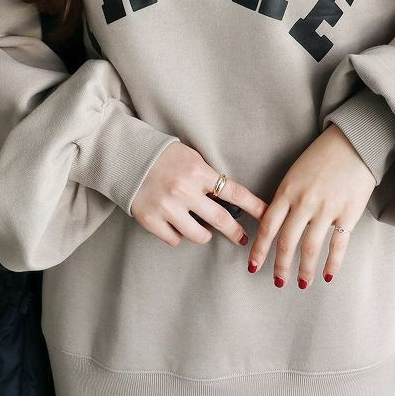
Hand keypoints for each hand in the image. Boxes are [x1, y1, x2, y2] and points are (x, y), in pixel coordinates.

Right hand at [131, 140, 268, 247]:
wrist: (126, 157)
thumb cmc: (163, 156)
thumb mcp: (190, 157)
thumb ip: (208, 176)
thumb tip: (228, 199)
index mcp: (198, 171)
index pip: (234, 192)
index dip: (254, 206)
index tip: (268, 216)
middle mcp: (184, 191)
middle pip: (221, 220)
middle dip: (236, 232)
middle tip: (242, 238)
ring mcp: (167, 207)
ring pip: (199, 235)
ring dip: (204, 234)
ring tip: (201, 228)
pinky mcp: (151, 220)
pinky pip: (175, 239)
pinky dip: (178, 235)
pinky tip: (175, 224)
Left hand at [247, 124, 375, 286]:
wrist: (354, 143)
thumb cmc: (321, 157)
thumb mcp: (294, 174)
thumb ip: (285, 198)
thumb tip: (274, 225)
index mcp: (287, 191)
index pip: (268, 227)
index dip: (260, 250)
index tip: (253, 266)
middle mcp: (304, 202)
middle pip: (287, 242)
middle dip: (280, 266)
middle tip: (278, 282)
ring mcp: (327, 209)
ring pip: (310, 248)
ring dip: (304, 270)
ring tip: (302, 284)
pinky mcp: (348, 214)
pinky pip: (338, 245)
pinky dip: (332, 264)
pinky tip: (327, 276)